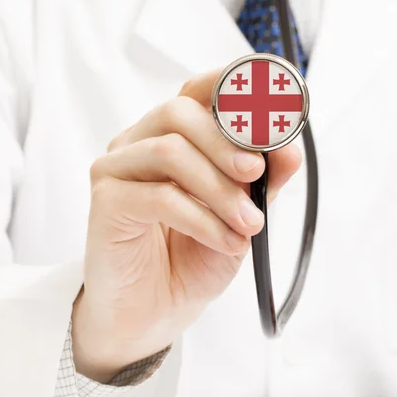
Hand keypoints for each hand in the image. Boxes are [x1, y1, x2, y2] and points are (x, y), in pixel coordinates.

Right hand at [73, 70, 300, 381]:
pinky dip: (202, 219)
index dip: (231, 85)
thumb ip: (263, 181)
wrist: (155, 311)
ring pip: (169, 151)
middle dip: (226, 142)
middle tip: (256, 174)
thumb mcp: (242, 215)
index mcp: (173, 136)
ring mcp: (117, 169)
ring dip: (220, 189)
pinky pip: (159, 197)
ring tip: (249, 224)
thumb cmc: (194, 257)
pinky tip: (225, 241)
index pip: (196, 91)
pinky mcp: (106, 203)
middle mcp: (140, 143)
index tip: (272, 102)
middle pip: (179, 112)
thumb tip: (290, 148)